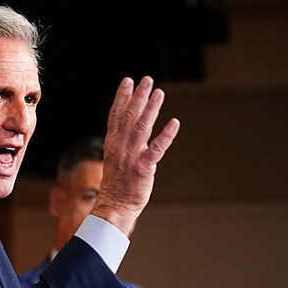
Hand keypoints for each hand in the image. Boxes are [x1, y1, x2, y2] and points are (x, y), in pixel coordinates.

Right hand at [91, 76, 179, 236]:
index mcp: (112, 144)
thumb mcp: (117, 160)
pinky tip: (174, 122)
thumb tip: (136, 129)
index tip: (127, 81)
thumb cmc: (118, 185)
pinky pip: (156, 149)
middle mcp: (120, 148)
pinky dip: (166, 135)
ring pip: (141, 128)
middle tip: (146, 80)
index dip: (121, 97)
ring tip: (158, 92)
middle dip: (137, 97)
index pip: (115, 115)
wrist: (114, 207)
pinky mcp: (143, 169)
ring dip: (150, 109)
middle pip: (128, 116)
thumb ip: (125, 143)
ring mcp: (131, 157)